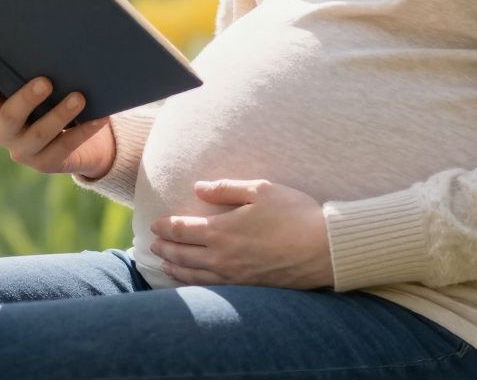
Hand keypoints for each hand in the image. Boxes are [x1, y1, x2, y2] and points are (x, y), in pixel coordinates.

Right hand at [0, 65, 115, 178]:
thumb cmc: (56, 102)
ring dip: (59, 115)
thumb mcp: (44, 89)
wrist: (80, 142)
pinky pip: (65, 146)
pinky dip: (84, 131)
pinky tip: (99, 118)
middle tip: (45, 82)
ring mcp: (24, 150)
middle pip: (10, 115)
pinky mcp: (46, 163)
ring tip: (78, 98)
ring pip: (39, 134)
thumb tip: (60, 46)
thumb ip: (40, 74)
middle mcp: (5, 131)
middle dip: (27, 98)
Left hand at [149, 179, 334, 289]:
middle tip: (153, 245)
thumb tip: (197, 188)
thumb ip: (225, 189)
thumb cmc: (294, 213)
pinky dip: (194, 284)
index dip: (166, 227)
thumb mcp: (261, 190)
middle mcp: (222, 258)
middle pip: (183, 254)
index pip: (183, 230)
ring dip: (175, 268)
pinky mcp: (247, 288)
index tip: (155, 224)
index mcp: (222, 231)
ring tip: (165, 264)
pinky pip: (211, 288)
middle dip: (165, 248)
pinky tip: (192, 282)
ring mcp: (234, 276)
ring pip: (194, 275)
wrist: (323, 249)